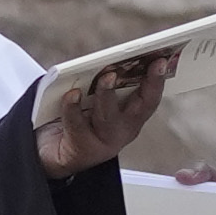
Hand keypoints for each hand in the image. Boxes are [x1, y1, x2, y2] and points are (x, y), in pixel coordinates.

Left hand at [32, 45, 175, 175]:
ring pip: (108, 116)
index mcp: (130, 119)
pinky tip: (72, 94)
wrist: (54, 154)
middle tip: (148, 64)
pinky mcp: (81, 148)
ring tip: (106, 77)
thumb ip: (105, 86)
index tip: (161, 60)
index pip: (149, 99)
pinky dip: (74, 108)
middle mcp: (121, 132)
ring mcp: (102, 142)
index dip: (157, 80)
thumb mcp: (95, 103)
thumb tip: (110, 60)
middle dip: (148, 84)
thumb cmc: (77, 122)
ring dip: (108, 94)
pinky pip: (77, 124)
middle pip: (140, 108)